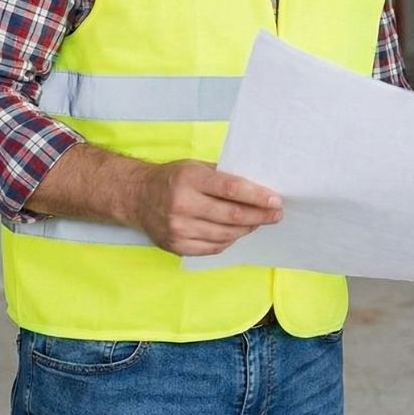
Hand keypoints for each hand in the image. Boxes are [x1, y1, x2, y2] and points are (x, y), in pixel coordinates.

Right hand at [129, 159, 283, 256]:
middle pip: (231, 216)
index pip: (231, 189)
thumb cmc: (173, 178)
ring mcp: (178, 229)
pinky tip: (238, 232)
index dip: (257, 196)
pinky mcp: (176, 247)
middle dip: (260, 215)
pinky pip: (213, 247)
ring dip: (248, 229)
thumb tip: (258, 188)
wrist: (137, 197)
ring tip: (259, 221)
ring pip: (225, 234)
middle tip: (276, 214)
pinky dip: (230, 240)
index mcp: (190, 179)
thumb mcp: (196, 167)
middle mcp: (182, 205)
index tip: (276, 200)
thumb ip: (223, 177)